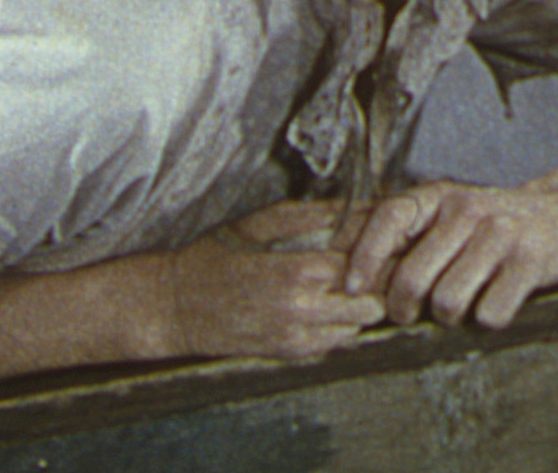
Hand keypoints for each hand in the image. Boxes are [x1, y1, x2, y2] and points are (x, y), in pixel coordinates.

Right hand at [160, 202, 386, 360]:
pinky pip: (337, 342)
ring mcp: (297, 336)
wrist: (171, 307)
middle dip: (380, 278)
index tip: (386, 236)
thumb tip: (361, 204)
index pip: (369, 261)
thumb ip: (317, 215)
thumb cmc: (215, 256)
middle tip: (376, 260)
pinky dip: (342, 323)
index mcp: (299, 270)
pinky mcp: (289, 354)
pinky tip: (328, 303)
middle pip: (374, 298)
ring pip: (361, 323)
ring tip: (350, 281)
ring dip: (363, 302)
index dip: (382, 247)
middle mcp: (303, 309)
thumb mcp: (263, 221)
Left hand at [343, 182, 557, 330]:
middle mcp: (470, 209)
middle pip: (412, 278)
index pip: (389, 218)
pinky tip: (497, 302)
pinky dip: (488, 320)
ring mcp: (502, 233)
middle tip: (412, 314)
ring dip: (450, 318)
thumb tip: (353, 282)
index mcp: (443, 196)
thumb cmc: (496, 225)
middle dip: (404, 309)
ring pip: (448, 302)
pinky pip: (490, 313)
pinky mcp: (530, 260)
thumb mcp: (451, 216)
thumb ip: (410, 239)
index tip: (352, 289)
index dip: (364, 257)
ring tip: (463, 305)